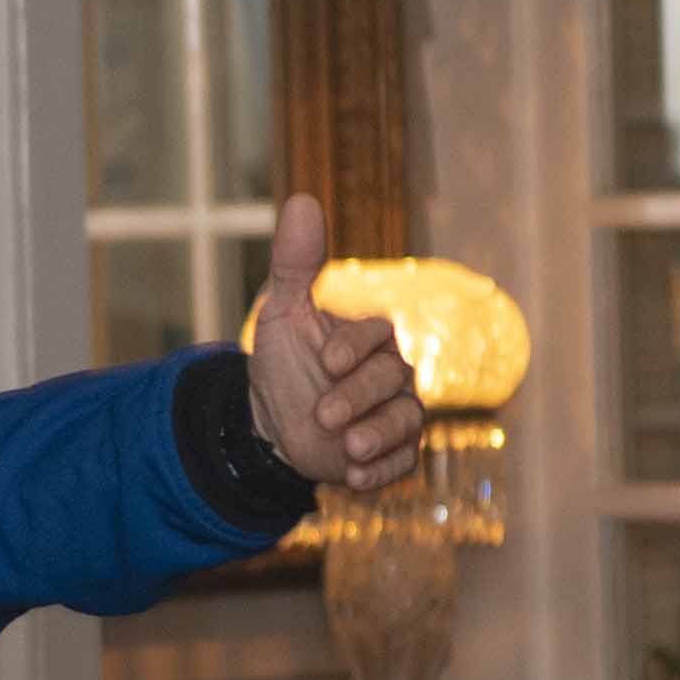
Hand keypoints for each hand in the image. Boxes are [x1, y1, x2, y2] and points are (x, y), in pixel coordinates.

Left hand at [245, 194, 424, 490]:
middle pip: (392, 381)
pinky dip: (381, 473)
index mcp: (371, 337)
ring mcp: (395, 415)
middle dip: (357, 398)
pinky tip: (354, 479)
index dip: (354, 348)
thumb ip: (296, 263)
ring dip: (377, 437)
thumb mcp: (283, 313)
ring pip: (405, 423)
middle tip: (324, 415)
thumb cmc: (285, 363)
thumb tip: (301, 200)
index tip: (326, 361)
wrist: (274, 425)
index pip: (377, 335)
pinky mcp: (392, 454)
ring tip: (347, 449)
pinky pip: (402, 463)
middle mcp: (393, 374)